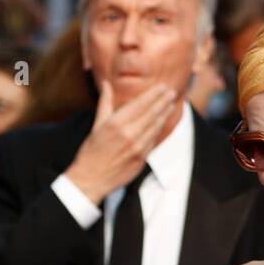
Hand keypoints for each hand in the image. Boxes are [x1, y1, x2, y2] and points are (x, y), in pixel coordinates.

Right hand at [63, 80, 178, 203]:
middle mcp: (129, 134)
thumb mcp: (96, 125)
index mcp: (116, 123)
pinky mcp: (142, 158)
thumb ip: (105, 103)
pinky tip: (163, 121)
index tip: (162, 86)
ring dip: (164, 114)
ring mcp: (138, 147)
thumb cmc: (91, 151)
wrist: (92, 179)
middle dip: (163, 101)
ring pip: (156, 126)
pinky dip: (159, 129)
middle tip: (171, 91)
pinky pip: (153, 140)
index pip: (140, 104)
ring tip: (171, 104)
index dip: (153, 94)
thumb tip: (107, 84)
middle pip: (152, 113)